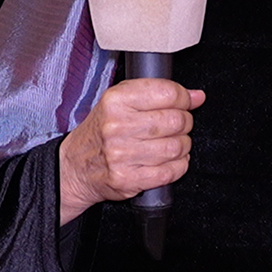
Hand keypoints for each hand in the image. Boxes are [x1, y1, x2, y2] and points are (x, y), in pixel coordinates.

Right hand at [58, 79, 204, 224]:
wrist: (74, 167)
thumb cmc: (100, 132)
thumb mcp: (119, 102)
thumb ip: (157, 94)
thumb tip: (197, 96)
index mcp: (115, 101)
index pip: (167, 92)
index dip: (184, 98)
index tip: (185, 102)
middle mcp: (117, 126)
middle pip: (176, 120)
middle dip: (185, 122)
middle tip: (178, 124)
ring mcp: (122, 154)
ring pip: (176, 147)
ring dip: (182, 146)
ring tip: (171, 143)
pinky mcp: (128, 179)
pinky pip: (170, 171)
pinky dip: (177, 166)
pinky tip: (168, 160)